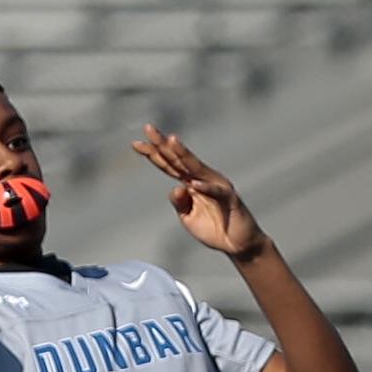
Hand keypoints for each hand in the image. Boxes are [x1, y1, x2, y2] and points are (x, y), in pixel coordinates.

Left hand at [131, 124, 267, 260]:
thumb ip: (180, 203)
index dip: (153, 153)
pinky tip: (193, 184)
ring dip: (183, 154)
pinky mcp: (229, 199)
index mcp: (190, 183)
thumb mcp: (188, 217)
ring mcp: (216, 186)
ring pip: (196, 168)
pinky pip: (216, 192)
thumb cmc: (213, 227)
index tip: (135, 143)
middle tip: (148, 128)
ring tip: (171, 141)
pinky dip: (206, 188)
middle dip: (163, 144)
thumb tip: (176, 188)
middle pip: (179, 159)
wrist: (236, 243)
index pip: (169, 164)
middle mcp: (202, 179)